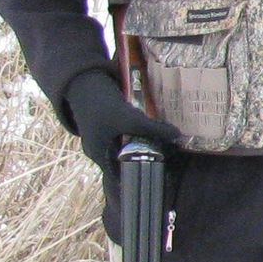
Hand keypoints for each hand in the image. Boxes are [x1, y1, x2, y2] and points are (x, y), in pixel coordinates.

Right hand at [64, 66, 183, 173]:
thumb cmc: (101, 105)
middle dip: (145, 163)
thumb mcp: (130, 118)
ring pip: (128, 148)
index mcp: (100, 155)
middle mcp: (101, 150)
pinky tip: (154, 133)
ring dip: (144, 147)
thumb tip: (177, 136)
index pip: (120, 178)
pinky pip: (127, 136)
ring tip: (165, 149)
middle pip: (126, 163)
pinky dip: (140, 135)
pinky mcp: (109, 126)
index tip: (157, 180)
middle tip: (167, 164)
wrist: (85, 81)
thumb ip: (154, 129)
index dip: (138, 180)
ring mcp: (104, 138)